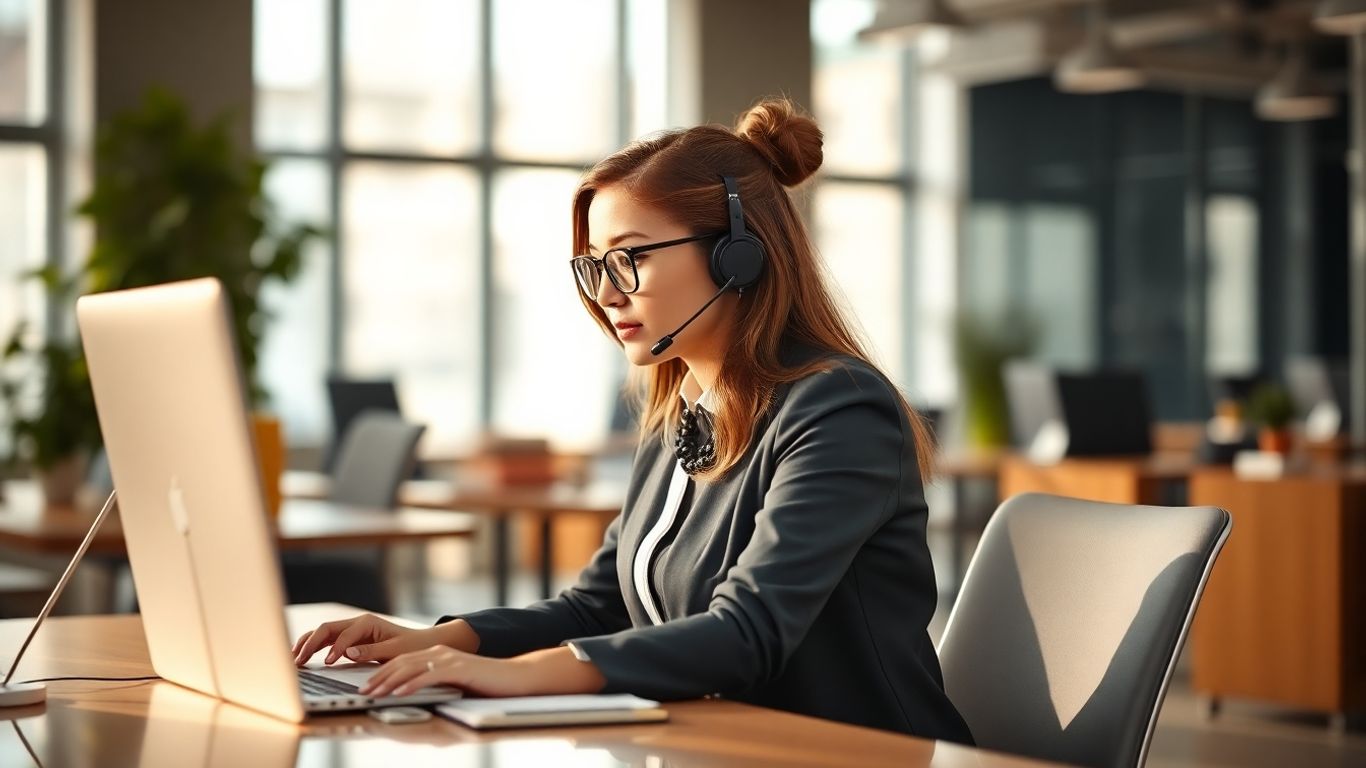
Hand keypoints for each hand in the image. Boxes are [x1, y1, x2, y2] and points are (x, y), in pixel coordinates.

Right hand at [292, 614, 451, 665]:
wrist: (420, 643)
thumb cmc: (410, 646)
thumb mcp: (394, 650)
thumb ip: (370, 651)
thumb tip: (347, 653)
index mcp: (367, 623)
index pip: (344, 635)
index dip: (334, 649)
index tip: (326, 663)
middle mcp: (357, 623)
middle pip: (326, 629)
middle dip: (310, 643)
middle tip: (298, 660)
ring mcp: (352, 629)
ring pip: (323, 633)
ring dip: (307, 644)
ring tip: (293, 657)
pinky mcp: (350, 638)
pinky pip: (327, 640)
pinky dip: (314, 646)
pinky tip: (302, 654)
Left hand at [360, 646, 534, 697]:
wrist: (515, 677)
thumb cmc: (487, 683)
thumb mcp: (456, 682)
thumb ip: (436, 684)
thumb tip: (414, 696)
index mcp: (438, 654)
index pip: (403, 661)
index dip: (382, 672)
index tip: (366, 685)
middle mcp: (440, 652)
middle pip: (402, 662)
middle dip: (379, 677)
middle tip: (362, 690)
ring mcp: (449, 659)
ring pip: (411, 668)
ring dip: (389, 681)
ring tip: (374, 692)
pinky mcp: (458, 668)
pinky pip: (429, 676)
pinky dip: (412, 684)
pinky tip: (399, 692)